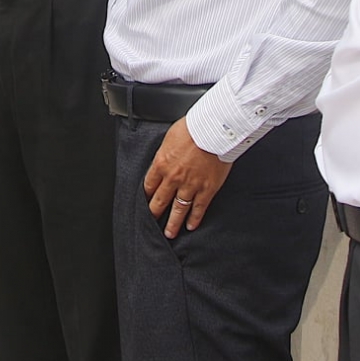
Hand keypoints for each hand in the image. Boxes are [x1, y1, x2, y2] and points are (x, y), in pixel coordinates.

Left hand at [143, 117, 232, 238]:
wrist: (214, 129)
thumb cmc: (194, 127)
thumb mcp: (169, 137)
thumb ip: (165, 152)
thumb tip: (164, 158)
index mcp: (161, 163)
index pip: (148, 185)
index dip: (146, 196)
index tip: (145, 202)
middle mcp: (173, 178)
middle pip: (159, 201)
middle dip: (154, 213)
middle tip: (151, 223)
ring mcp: (190, 186)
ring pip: (178, 210)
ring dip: (172, 223)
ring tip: (169, 233)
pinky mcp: (206, 189)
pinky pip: (198, 208)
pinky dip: (194, 219)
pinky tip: (191, 226)